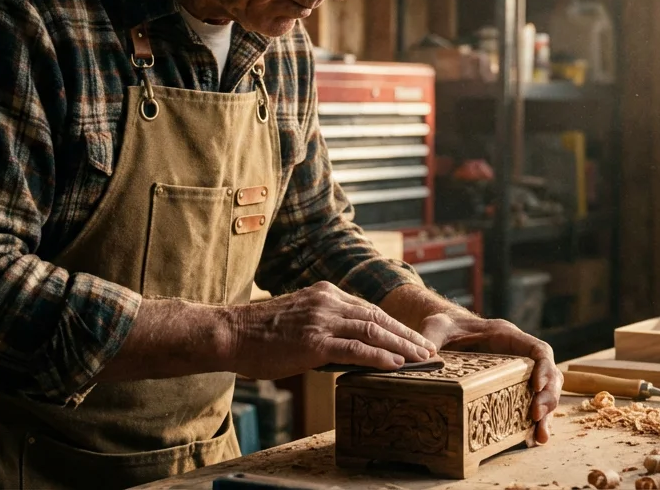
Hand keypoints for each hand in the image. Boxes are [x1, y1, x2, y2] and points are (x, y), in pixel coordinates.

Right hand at [226, 282, 437, 380]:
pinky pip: (355, 349)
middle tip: (429, 350)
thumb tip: (348, 349)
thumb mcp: (297, 320)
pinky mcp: (314, 341)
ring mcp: (321, 320)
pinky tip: (396, 366)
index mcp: (325, 294)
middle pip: (378, 318)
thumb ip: (324, 327)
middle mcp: (327, 301)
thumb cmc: (258, 334)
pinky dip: (380, 357)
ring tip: (422, 360)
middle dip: (407, 335)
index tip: (413, 339)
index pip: (369, 310)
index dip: (395, 326)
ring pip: (373, 332)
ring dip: (402, 347)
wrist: (230, 333)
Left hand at [419, 312, 562, 443]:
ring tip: (540, 437)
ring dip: (545, 414)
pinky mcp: (508, 389)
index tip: (538, 386)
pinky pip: (526, 405)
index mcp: (507, 336)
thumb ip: (431, 338)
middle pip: (548, 374)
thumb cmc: (444, 326)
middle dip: (548, 396)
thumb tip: (426, 358)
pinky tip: (530, 439)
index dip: (545, 368)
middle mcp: (517, 355)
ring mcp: (515, 373)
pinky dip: (531, 423)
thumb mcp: (437, 326)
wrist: (444, 333)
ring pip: (542, 393)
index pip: (538, 349)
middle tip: (537, 417)